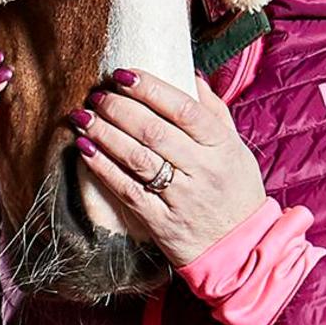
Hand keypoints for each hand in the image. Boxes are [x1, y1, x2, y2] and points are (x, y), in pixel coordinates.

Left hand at [69, 68, 266, 266]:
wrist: (241, 250)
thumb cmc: (236, 192)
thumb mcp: (236, 150)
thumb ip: (214, 112)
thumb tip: (191, 76)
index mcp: (222, 146)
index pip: (184, 109)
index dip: (150, 88)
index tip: (124, 74)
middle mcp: (203, 170)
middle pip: (154, 131)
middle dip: (119, 108)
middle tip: (97, 95)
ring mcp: (181, 198)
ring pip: (136, 158)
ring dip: (105, 134)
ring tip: (84, 117)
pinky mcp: (161, 222)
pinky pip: (127, 190)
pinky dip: (103, 168)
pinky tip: (85, 149)